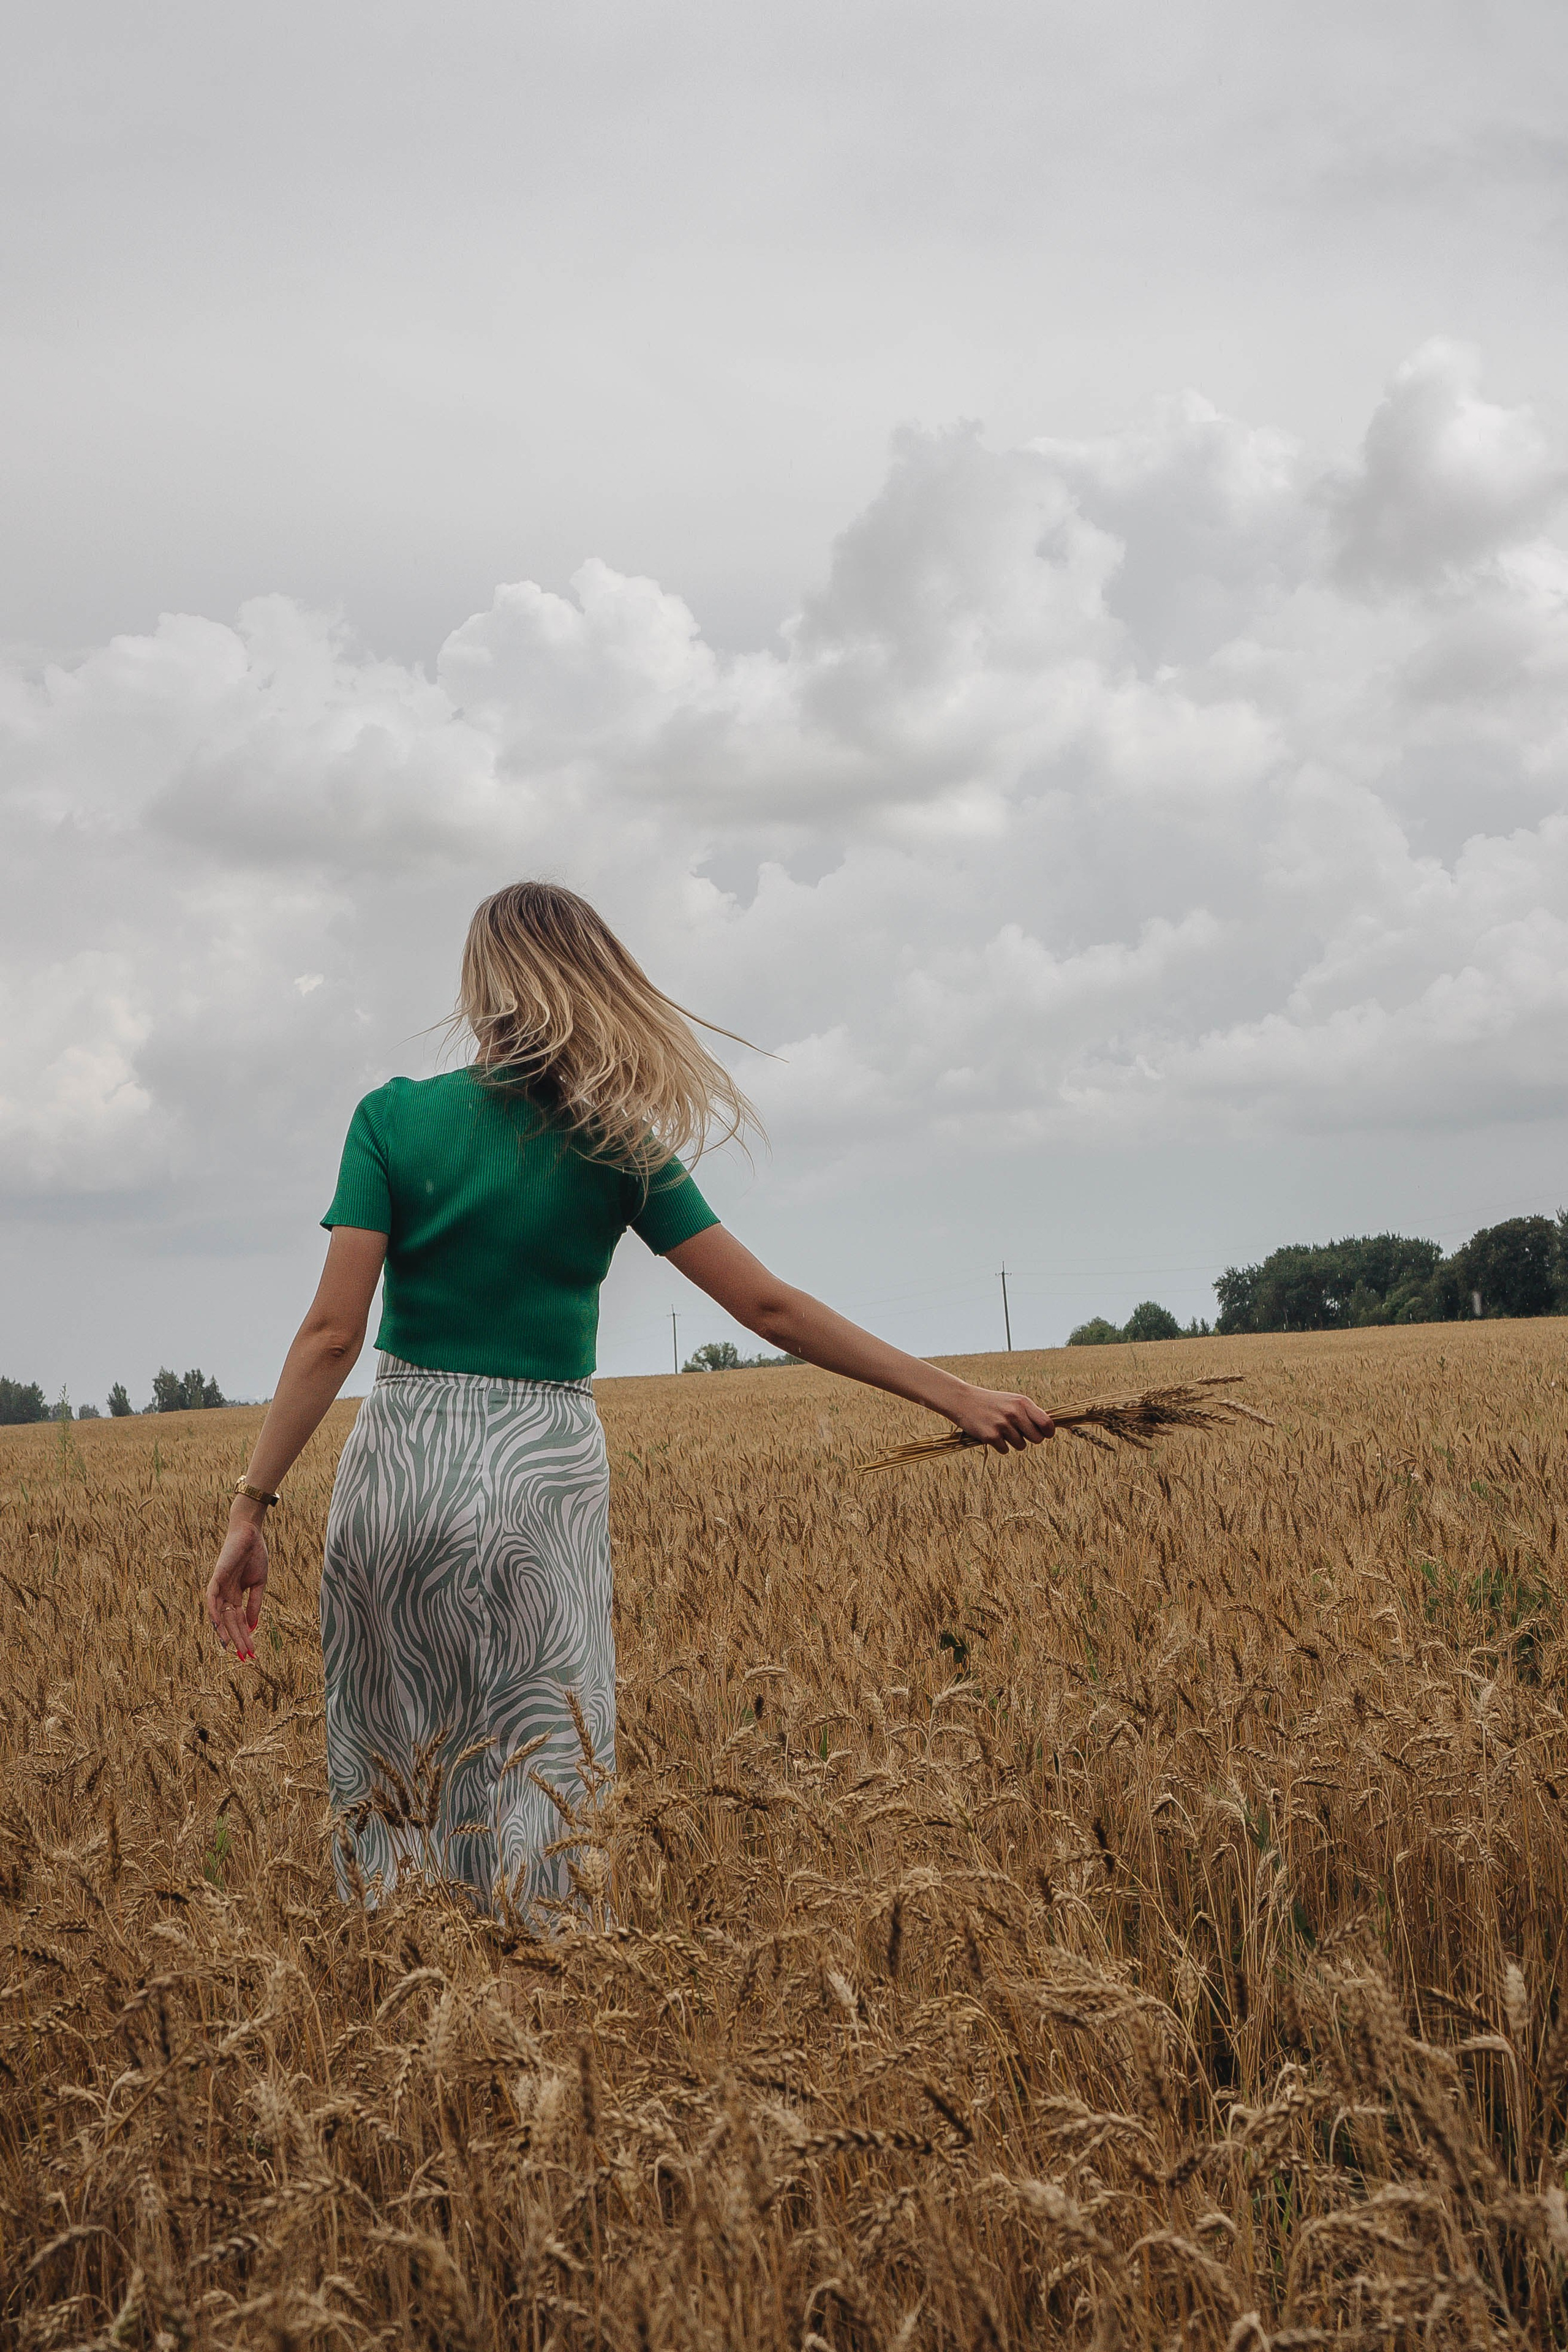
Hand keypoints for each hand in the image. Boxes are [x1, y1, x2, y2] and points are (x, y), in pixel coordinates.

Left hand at [206, 1513, 268, 1661]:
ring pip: (221, 1615)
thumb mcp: (259, 1584)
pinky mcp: (216, 1577)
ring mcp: (220, 1587)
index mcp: (236, 1595)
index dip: (246, 1636)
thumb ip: (254, 1605)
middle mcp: (226, 1594)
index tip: (252, 1653)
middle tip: (245, 1656)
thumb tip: (253, 1627)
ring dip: (227, 1632)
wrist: (251, 1533)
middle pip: (231, 1622)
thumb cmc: (255, 1555)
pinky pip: (211, 1599)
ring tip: (233, 1648)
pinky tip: (219, 1626)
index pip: (240, 1621)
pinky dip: (214, 1613)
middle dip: (239, 1639)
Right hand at [948, 1385, 1055, 1452]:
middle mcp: (1014, 1413)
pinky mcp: (991, 1436)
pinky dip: (1000, 1446)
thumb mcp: (1013, 1401)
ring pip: (1021, 1446)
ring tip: (1001, 1429)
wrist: (963, 1400)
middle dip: (1031, 1439)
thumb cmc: (993, 1402)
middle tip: (1020, 1433)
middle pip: (1037, 1439)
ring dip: (1013, 1442)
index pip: (1046, 1424)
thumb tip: (1048, 1430)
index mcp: (1022, 1403)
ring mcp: (1002, 1425)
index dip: (1048, 1433)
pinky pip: (1005, 1450)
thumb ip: (1030, 1413)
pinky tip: (991, 1433)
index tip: (1045, 1435)